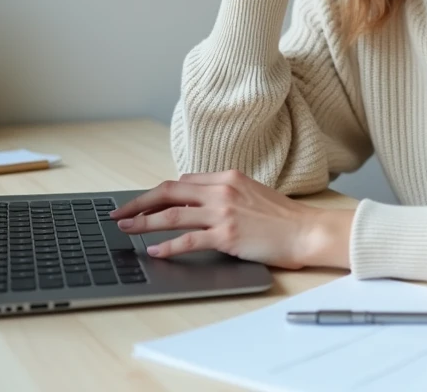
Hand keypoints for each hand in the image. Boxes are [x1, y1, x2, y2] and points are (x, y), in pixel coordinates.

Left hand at [108, 170, 354, 269]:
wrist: (307, 231)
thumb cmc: (284, 217)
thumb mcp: (253, 193)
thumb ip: (225, 193)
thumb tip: (197, 202)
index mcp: (228, 177)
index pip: (183, 180)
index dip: (158, 193)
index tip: (142, 202)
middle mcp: (222, 190)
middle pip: (169, 191)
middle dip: (139, 202)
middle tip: (119, 212)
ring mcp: (223, 212)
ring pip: (172, 214)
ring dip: (143, 222)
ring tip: (126, 229)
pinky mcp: (226, 235)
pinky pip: (188, 240)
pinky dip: (167, 245)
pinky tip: (154, 250)